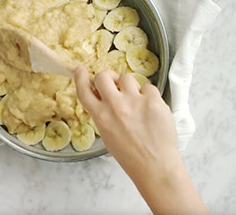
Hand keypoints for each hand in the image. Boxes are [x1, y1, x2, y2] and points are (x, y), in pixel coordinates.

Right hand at [74, 67, 207, 214]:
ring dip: (130, 86)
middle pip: (104, 76)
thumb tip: (102, 96)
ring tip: (136, 101)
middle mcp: (115, 106)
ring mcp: (135, 101)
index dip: (80, 78)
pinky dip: (148, 96)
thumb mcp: (107, 135)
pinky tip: (150, 110)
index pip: (84, 91)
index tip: (80, 70)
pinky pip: (148, 87)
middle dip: (107, 77)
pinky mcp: (153, 100)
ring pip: (127, 77)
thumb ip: (103, 114)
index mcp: (101, 117)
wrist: (155, 166)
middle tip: (114, 83)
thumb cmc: (130, 155)